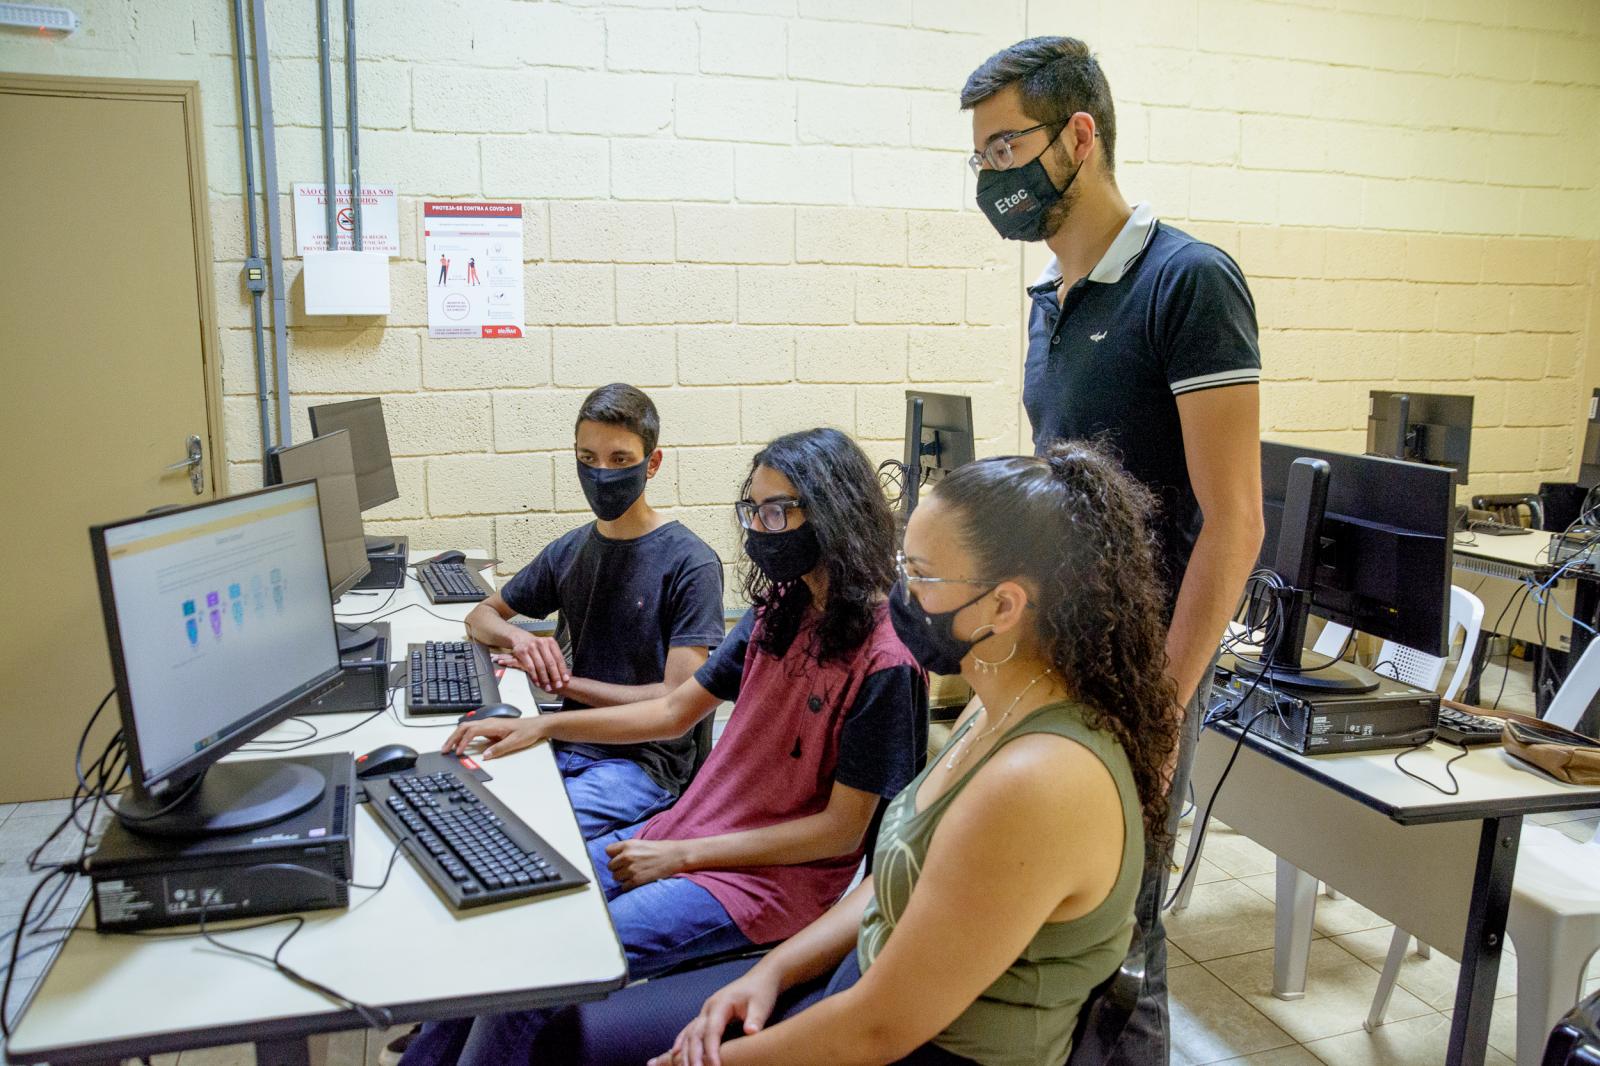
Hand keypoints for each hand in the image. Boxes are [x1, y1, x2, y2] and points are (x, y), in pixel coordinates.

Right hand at [442, 716, 547, 759]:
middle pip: (465, 727)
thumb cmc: (527, 732)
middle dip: (453, 738)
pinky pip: (472, 730)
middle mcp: (489, 722)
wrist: (536, 726)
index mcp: (493, 725)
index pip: (472, 731)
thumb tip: (485, 756)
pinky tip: (460, 743)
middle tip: (444, 749)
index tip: (458, 752)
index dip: (463, 742)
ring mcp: (489, 724)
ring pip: (467, 727)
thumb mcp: (515, 743)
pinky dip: (463, 736)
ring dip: (456, 736)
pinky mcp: (490, 728)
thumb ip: (499, 749)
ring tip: (448, 747)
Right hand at [499, 632, 569, 691]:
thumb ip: (556, 659)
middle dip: (555, 676)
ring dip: (545, 679)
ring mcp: (531, 647)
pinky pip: (530, 667)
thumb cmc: (537, 646)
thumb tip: (568, 674)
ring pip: (540, 666)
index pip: (559, 658)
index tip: (565, 679)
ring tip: (548, 687)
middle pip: (550, 662)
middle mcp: (541, 643)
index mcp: (550, 642)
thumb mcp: (548, 648)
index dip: (563, 670)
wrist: (521, 639)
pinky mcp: (522, 653)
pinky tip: (538, 683)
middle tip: (558, 685)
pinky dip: (535, 677)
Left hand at [605, 837, 688, 890]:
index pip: (608, 851)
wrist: (675, 857)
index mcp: (627, 844)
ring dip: (623, 878)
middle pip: (610, 866)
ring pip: (615, 877)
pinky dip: (629, 886)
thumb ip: (626, 849)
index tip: (620, 858)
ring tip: (634, 874)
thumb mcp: (640, 843)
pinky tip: (637, 881)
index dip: (614, 855)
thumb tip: (614, 857)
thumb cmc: (659, 849)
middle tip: (629, 868)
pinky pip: (623, 887)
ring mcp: (631, 869)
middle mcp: (627, 856)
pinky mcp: (636, 880)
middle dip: (618, 868)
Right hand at [650, 966, 782, 1065]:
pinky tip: (674, 1054)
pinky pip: (690, 1030)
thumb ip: (755, 1019)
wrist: (761, 978)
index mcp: (720, 1004)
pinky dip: (681, 1042)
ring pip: (689, 1033)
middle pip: (695, 1034)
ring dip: (684, 1052)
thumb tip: (751, 1032)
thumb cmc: (761, 992)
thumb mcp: (762, 1005)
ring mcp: (705, 1011)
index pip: (711, 1031)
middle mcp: (708, 1008)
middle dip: (693, 1055)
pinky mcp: (706, 1016)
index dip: (711, 1050)